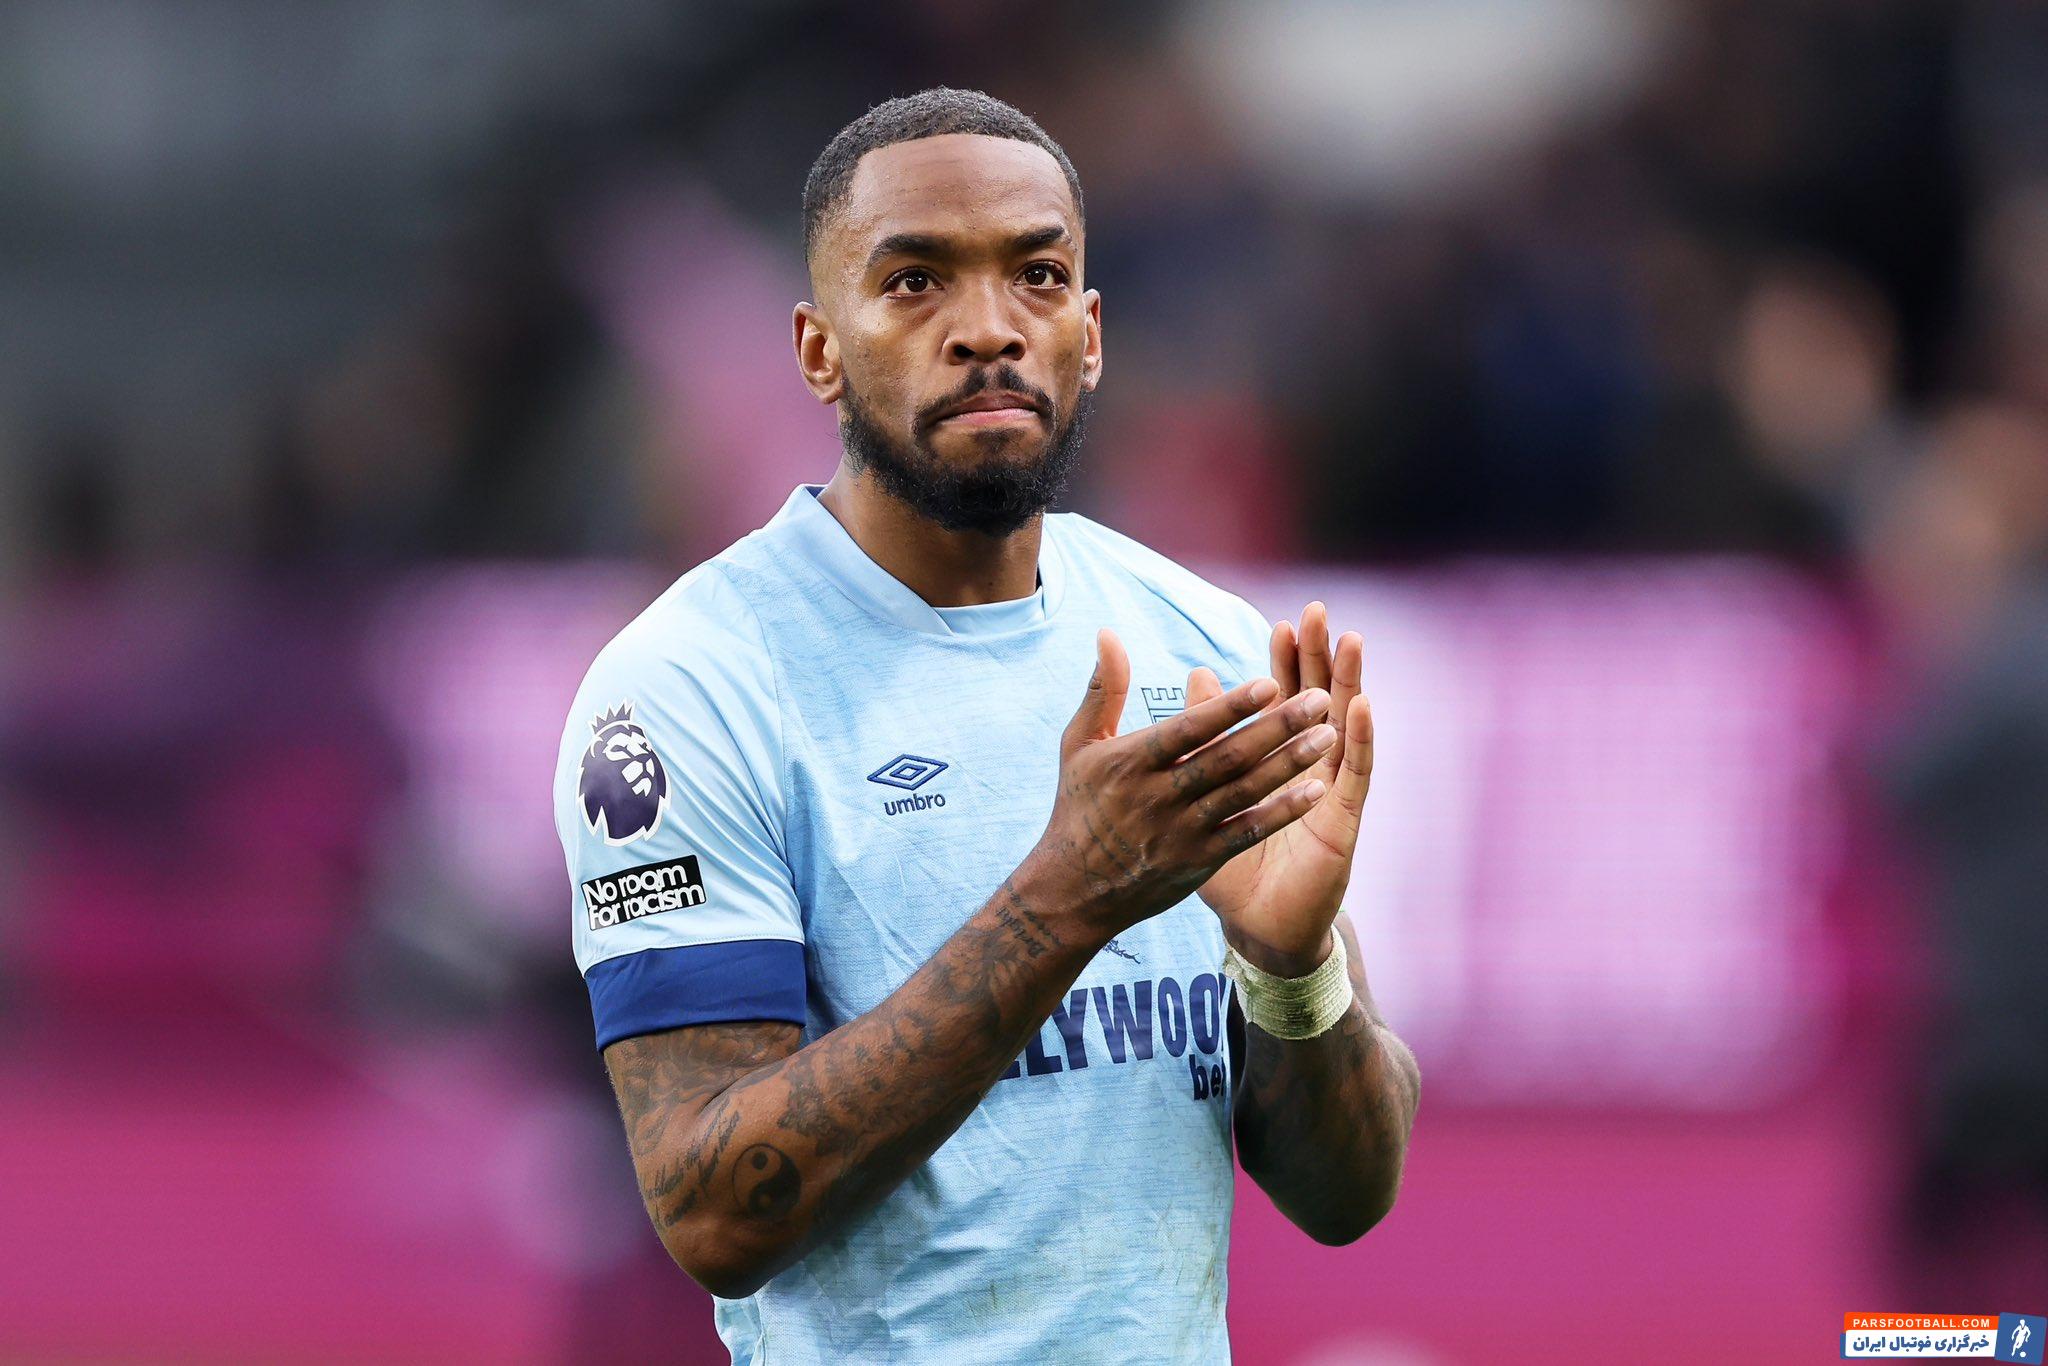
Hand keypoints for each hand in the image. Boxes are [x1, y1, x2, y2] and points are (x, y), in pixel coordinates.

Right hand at [1026, 629, 1339, 935]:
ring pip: (1243, 792)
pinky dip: (1280, 811)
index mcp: (1130, 762)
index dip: (1229, 706)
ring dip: (1289, 763)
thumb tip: (1109, 632)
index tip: (1270, 681)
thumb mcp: (1080, 744)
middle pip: (1226, 757)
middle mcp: (1158, 796)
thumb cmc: (1079, 806)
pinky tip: (1315, 790)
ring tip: (1330, 736)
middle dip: (1277, 727)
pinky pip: (1246, 833)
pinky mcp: (1198, 861)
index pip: (1188, 729)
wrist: (1071, 890)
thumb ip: (1103, 689)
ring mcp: (1181, 832)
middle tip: (1321, 700)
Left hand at [1190, 602, 1373, 973]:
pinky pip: (1355, 774)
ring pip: (1343, 727)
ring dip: (1348, 683)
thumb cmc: (1232, 862)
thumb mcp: (1208, 794)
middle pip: (1316, 700)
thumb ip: (1202, 735)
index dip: (1283, 664)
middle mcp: (1308, 767)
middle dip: (1318, 657)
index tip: (1279, 624)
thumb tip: (1196, 674)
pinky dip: (1359, 738)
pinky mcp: (1343, 820)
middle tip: (1318, 612)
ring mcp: (1330, 791)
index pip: (1281, 700)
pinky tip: (1360, 706)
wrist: (1258, 926)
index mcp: (1273, 760)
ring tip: (1350, 641)